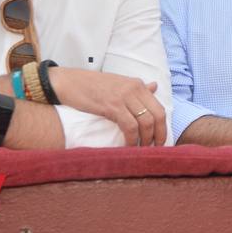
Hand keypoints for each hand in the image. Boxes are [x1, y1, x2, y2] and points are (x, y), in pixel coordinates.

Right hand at [50, 68, 164, 146]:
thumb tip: (154, 87)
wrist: (68, 82)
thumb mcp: (118, 84)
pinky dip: (131, 140)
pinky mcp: (112, 106)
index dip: (163, 128)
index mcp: (138, 85)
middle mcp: (134, 89)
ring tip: (140, 151)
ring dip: (145, 140)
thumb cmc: (91, 85)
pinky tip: (128, 147)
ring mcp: (124, 97)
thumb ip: (136, 89)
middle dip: (158, 136)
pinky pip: (129, 126)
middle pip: (157, 116)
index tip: (160, 142)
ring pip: (145, 122)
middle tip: (154, 150)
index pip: (159, 108)